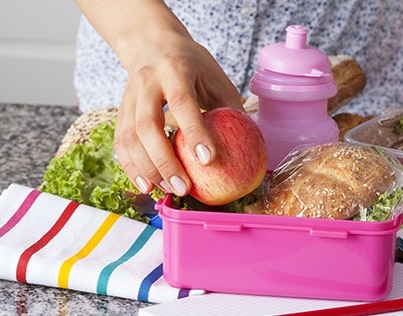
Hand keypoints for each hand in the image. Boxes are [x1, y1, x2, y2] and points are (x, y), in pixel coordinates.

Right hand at [113, 33, 242, 196]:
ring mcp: (129, 96)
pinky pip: (121, 142)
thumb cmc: (193, 65)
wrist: (152, 43)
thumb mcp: (216, 77)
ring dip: (146, 169)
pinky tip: (147, 185)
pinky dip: (131, 167)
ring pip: (129, 137)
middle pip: (147, 125)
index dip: (195, 132)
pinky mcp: (121, 110)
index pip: (183, 103)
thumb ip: (230, 109)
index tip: (208, 161)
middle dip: (164, 161)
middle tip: (184, 187)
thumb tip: (251, 147)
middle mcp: (147, 81)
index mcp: (176, 69)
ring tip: (167, 191)